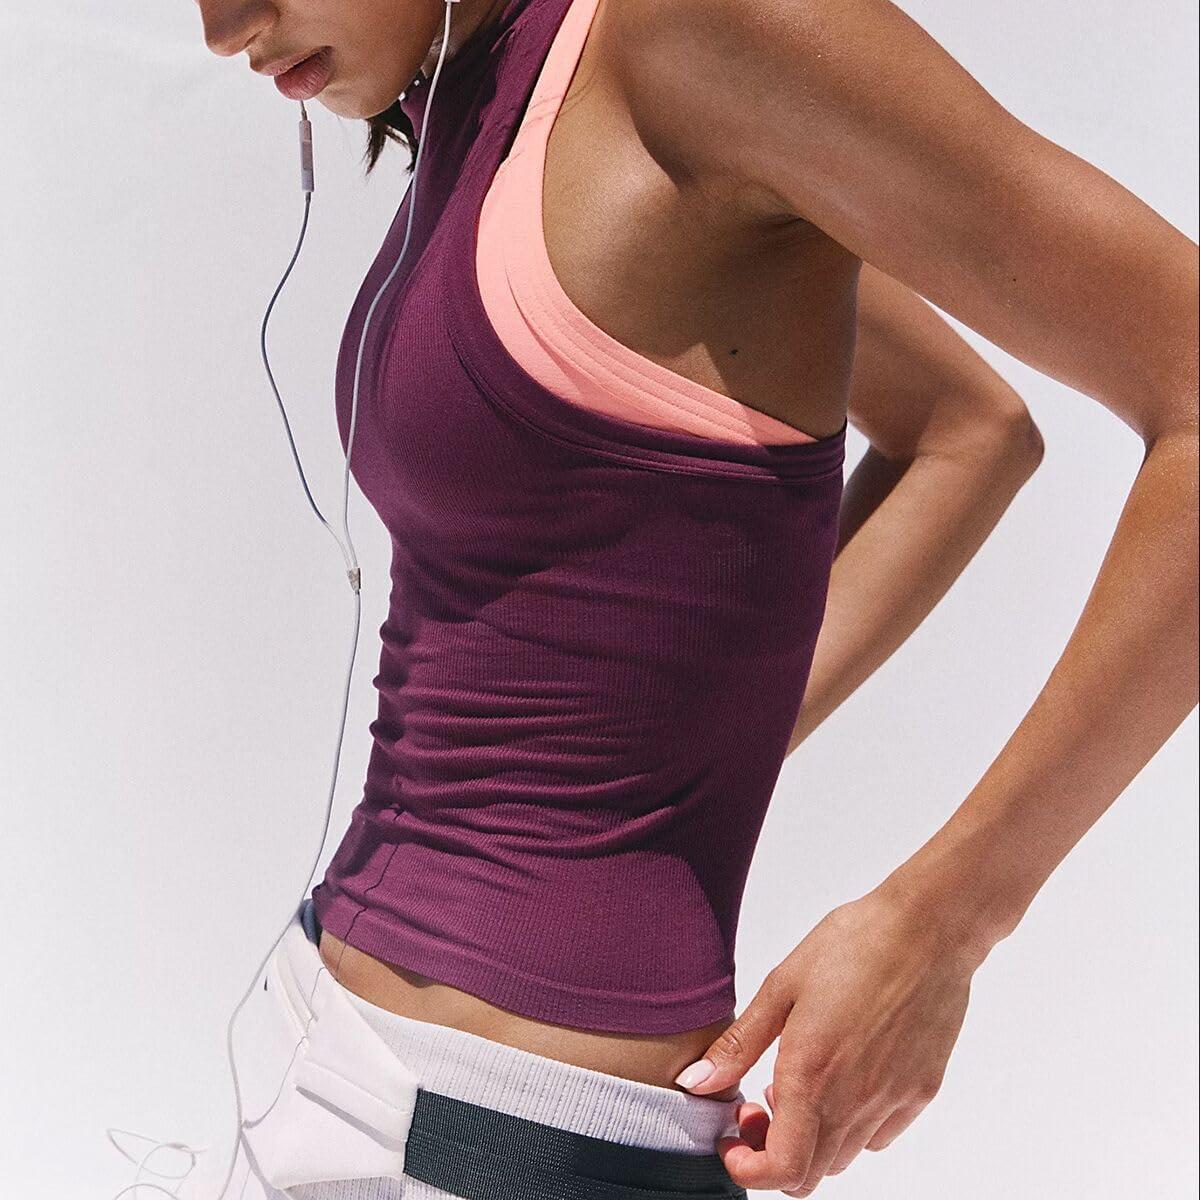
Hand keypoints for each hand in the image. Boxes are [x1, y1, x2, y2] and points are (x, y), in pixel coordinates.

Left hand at [673, 885, 985, 1195]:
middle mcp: (855, 1101)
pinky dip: (851, 1128)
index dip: (747, 1169)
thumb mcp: (782, 985)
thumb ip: (739, 1044)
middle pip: (809, 1175)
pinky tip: (842, 1079)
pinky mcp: (921, 1093)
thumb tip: (697, 1082)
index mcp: (812, 1074)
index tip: (730, 1139)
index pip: (781, 1170)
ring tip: (797, 1084)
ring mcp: (893, 1102)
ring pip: (843, 1159)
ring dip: (810, 1142)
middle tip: (756, 1107)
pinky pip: (879, 1136)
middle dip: (771, 1154)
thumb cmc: (854, 944)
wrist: (929, 929)